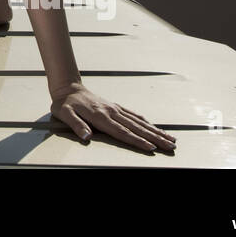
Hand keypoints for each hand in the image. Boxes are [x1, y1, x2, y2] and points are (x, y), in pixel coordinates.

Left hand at [50, 83, 175, 151]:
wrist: (68, 88)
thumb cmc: (65, 104)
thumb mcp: (64, 114)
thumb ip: (76, 125)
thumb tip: (86, 136)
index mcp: (100, 116)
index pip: (122, 132)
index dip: (137, 141)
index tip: (151, 148)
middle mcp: (111, 112)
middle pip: (136, 127)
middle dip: (154, 138)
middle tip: (171, 146)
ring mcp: (115, 109)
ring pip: (139, 122)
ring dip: (155, 131)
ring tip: (170, 140)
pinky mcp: (116, 107)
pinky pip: (134, 115)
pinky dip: (147, 123)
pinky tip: (155, 129)